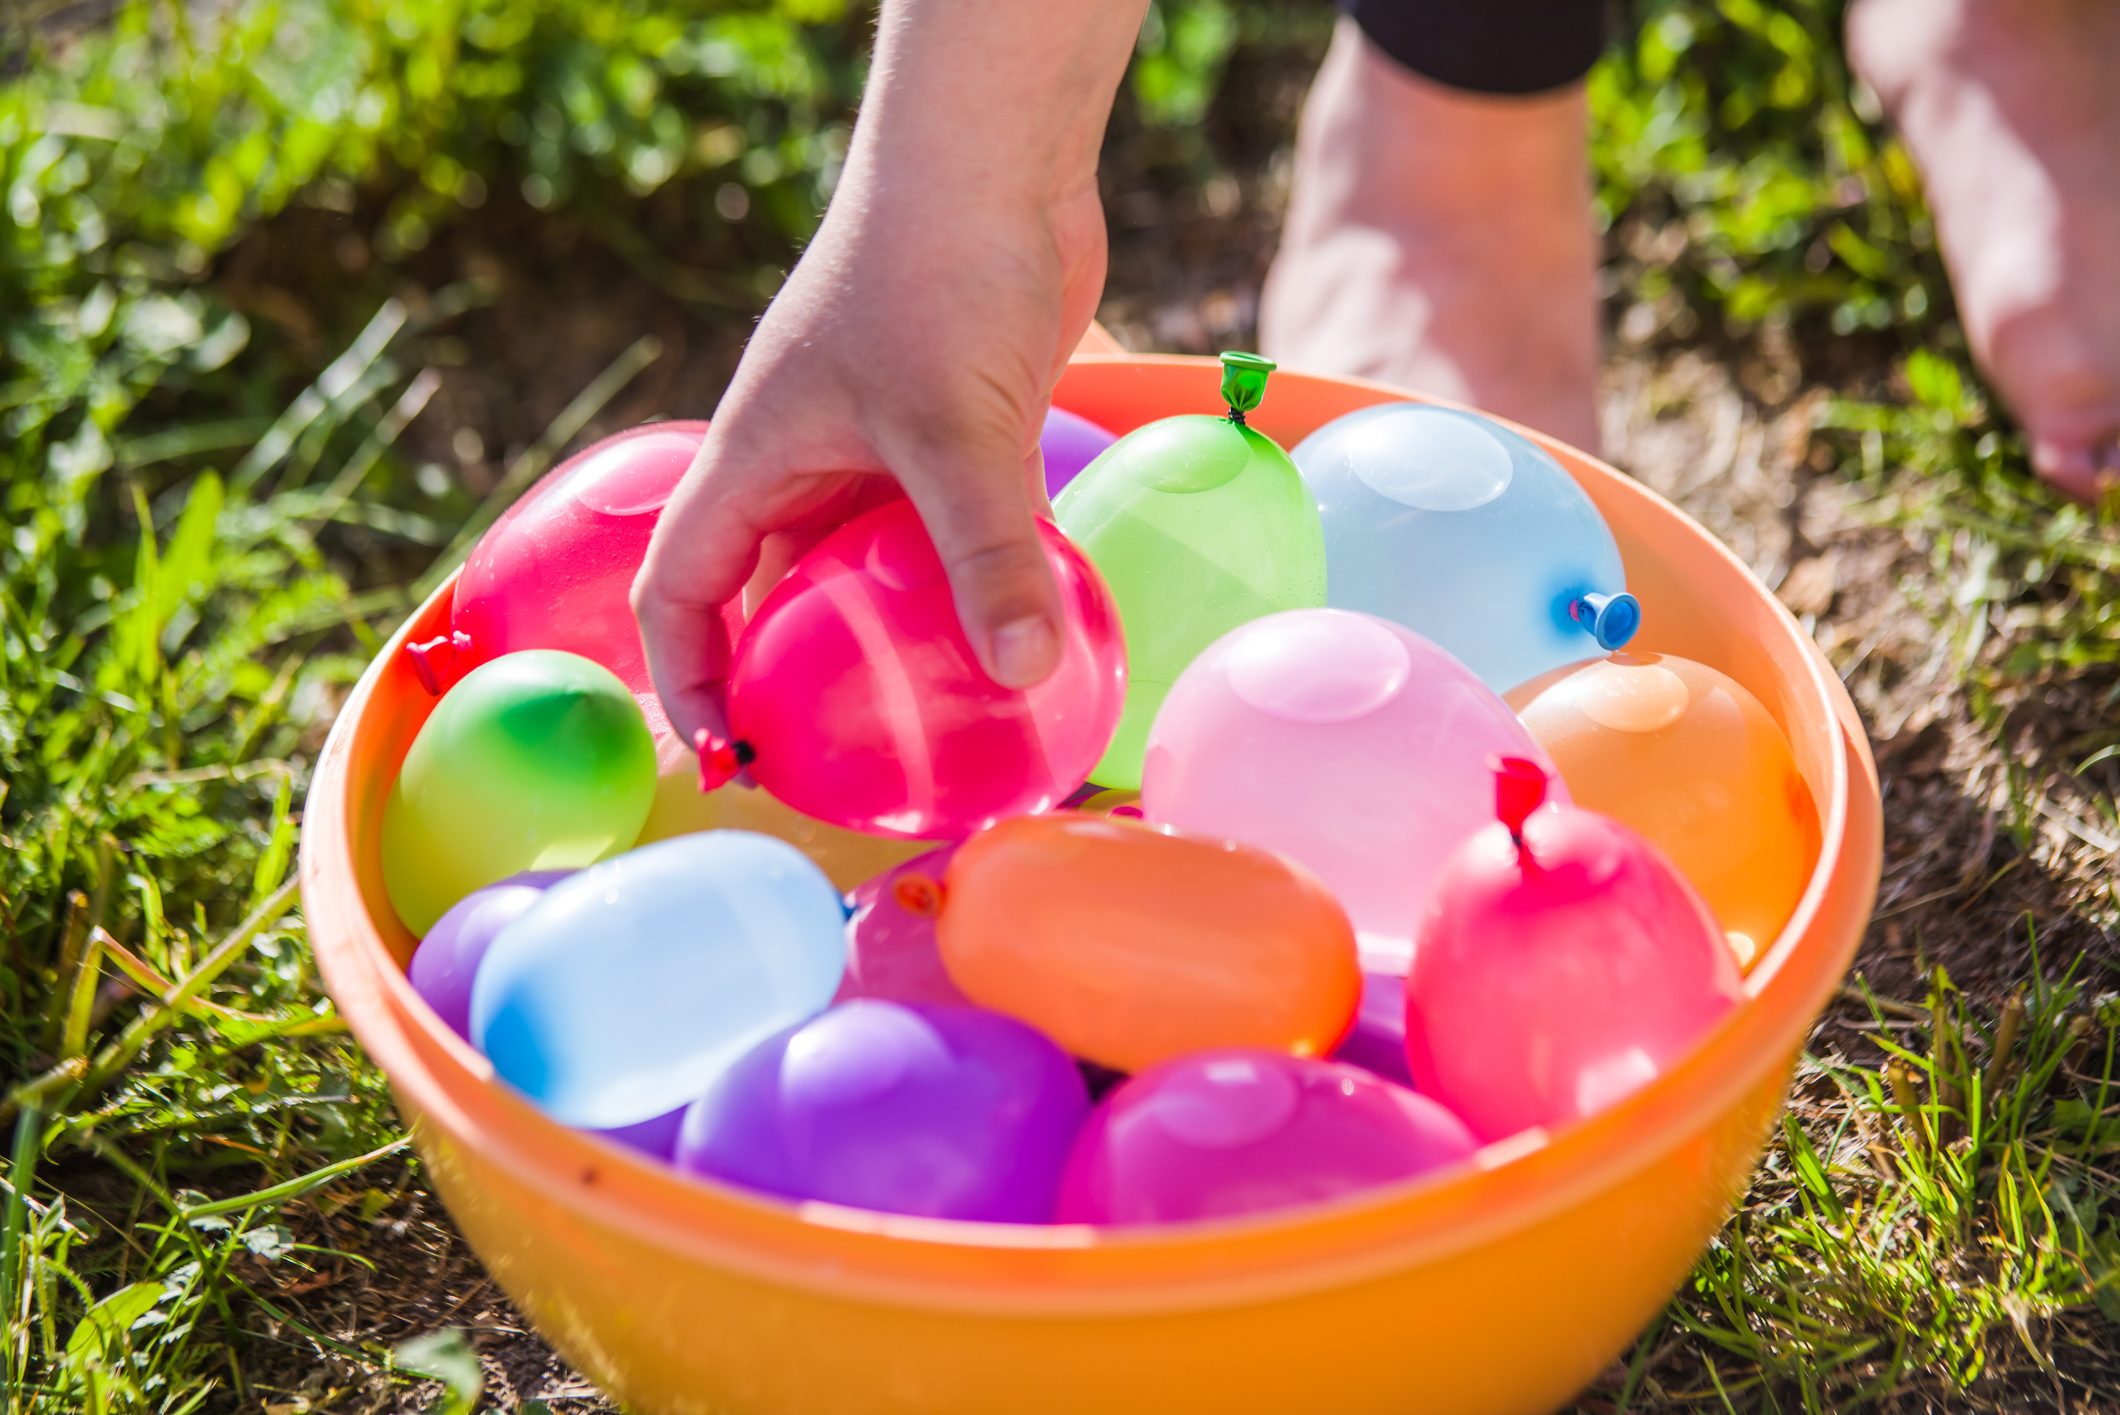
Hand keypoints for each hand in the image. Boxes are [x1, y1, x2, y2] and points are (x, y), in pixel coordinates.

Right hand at [631, 177, 1108, 751]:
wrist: (999, 156)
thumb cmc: (939, 270)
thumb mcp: (956, 430)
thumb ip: (986, 554)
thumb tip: (1023, 674)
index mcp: (754, 458)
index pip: (679, 591)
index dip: (686, 681)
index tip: (733, 759)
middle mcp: (803, 461)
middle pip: (770, 594)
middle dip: (793, 679)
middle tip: (843, 763)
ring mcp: (875, 447)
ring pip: (862, 567)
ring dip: (889, 637)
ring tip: (934, 722)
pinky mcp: (948, 432)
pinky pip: (940, 533)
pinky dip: (963, 584)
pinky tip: (1013, 637)